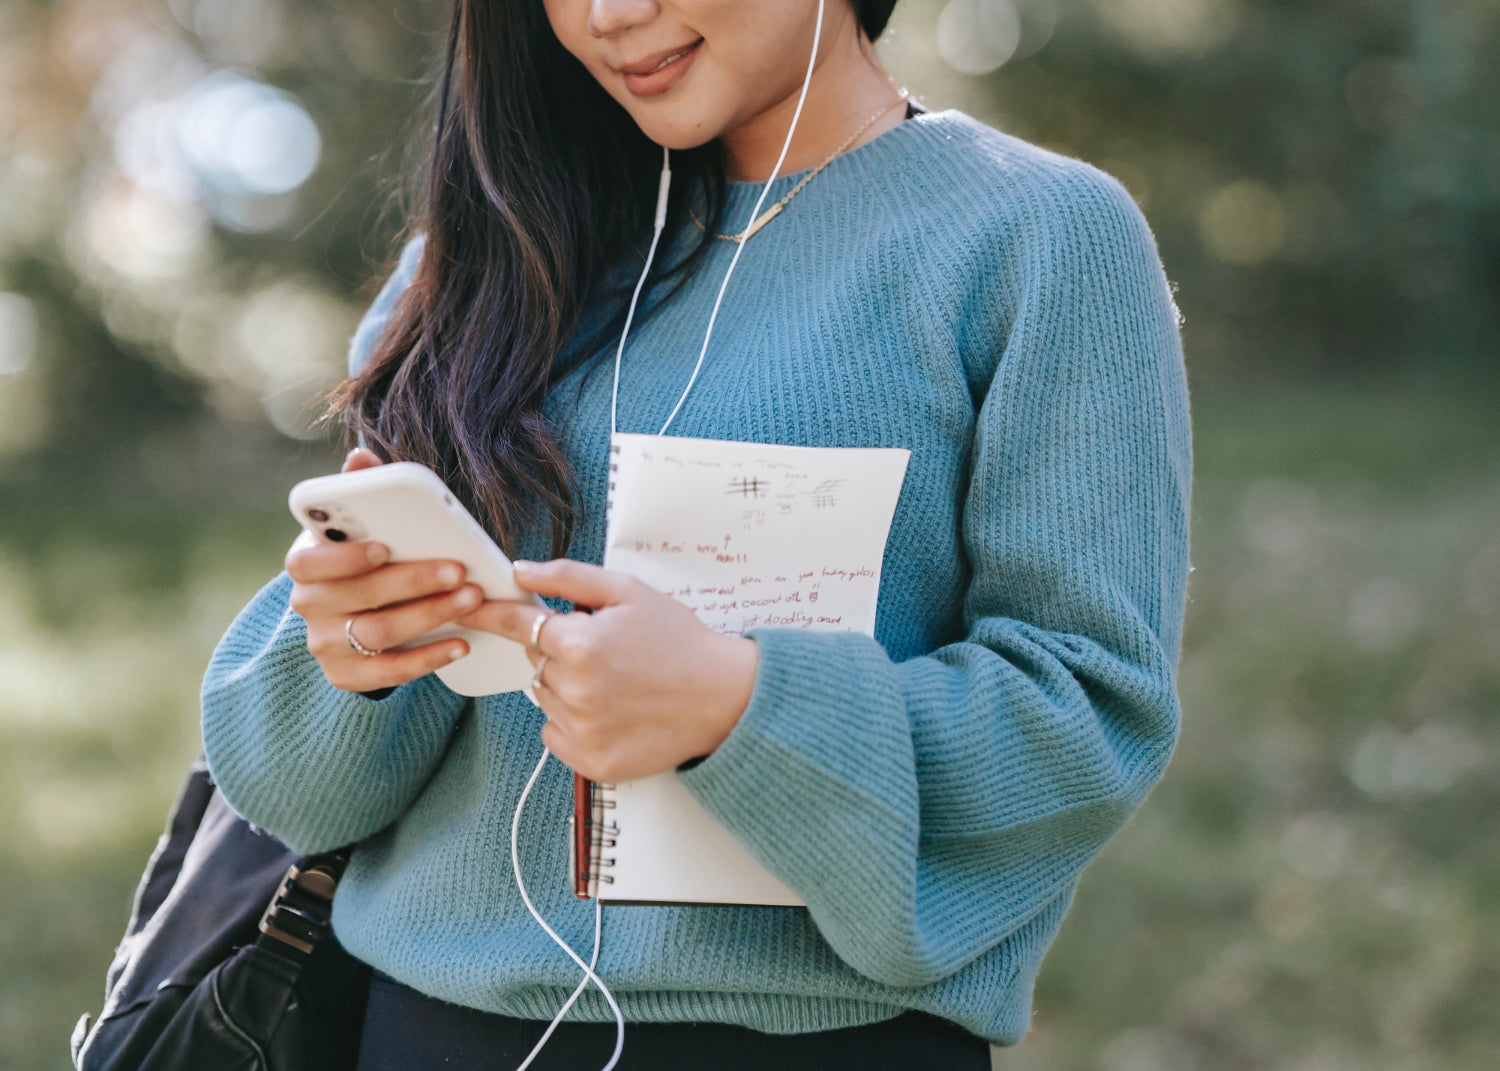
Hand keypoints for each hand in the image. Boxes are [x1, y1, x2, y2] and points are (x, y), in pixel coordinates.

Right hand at [285, 447, 486, 692]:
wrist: (354, 616)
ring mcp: (324, 644)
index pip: (309, 562)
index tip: (385, 546)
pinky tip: (460, 643)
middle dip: (413, 582)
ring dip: (430, 615)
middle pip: (359, 597)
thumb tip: (360, 457)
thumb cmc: (365, 560)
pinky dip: (427, 659)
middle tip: (459, 571)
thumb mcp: (359, 527)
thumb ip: (360, 492)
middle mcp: (308, 606)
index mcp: (306, 563)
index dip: (345, 556)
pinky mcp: (345, 676)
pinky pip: (387, 673)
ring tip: (470, 600)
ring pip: (378, 634)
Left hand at [455, 558, 760, 782]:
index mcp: (581, 643)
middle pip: (536, 661)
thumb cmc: (680, 642)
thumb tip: (520, 571)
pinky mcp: (592, 762)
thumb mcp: (629, 592)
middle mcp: (575, 690)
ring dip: (566, 687)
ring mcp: (583, 731)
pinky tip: (611, 711)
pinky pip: (556, 735)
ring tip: (615, 682)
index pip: (517, 624)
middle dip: (558, 650)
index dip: (490, 613)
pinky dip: (573, 723)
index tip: (470, 609)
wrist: (724, 698)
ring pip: (545, 698)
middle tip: (604, 648)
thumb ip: (569, 577)